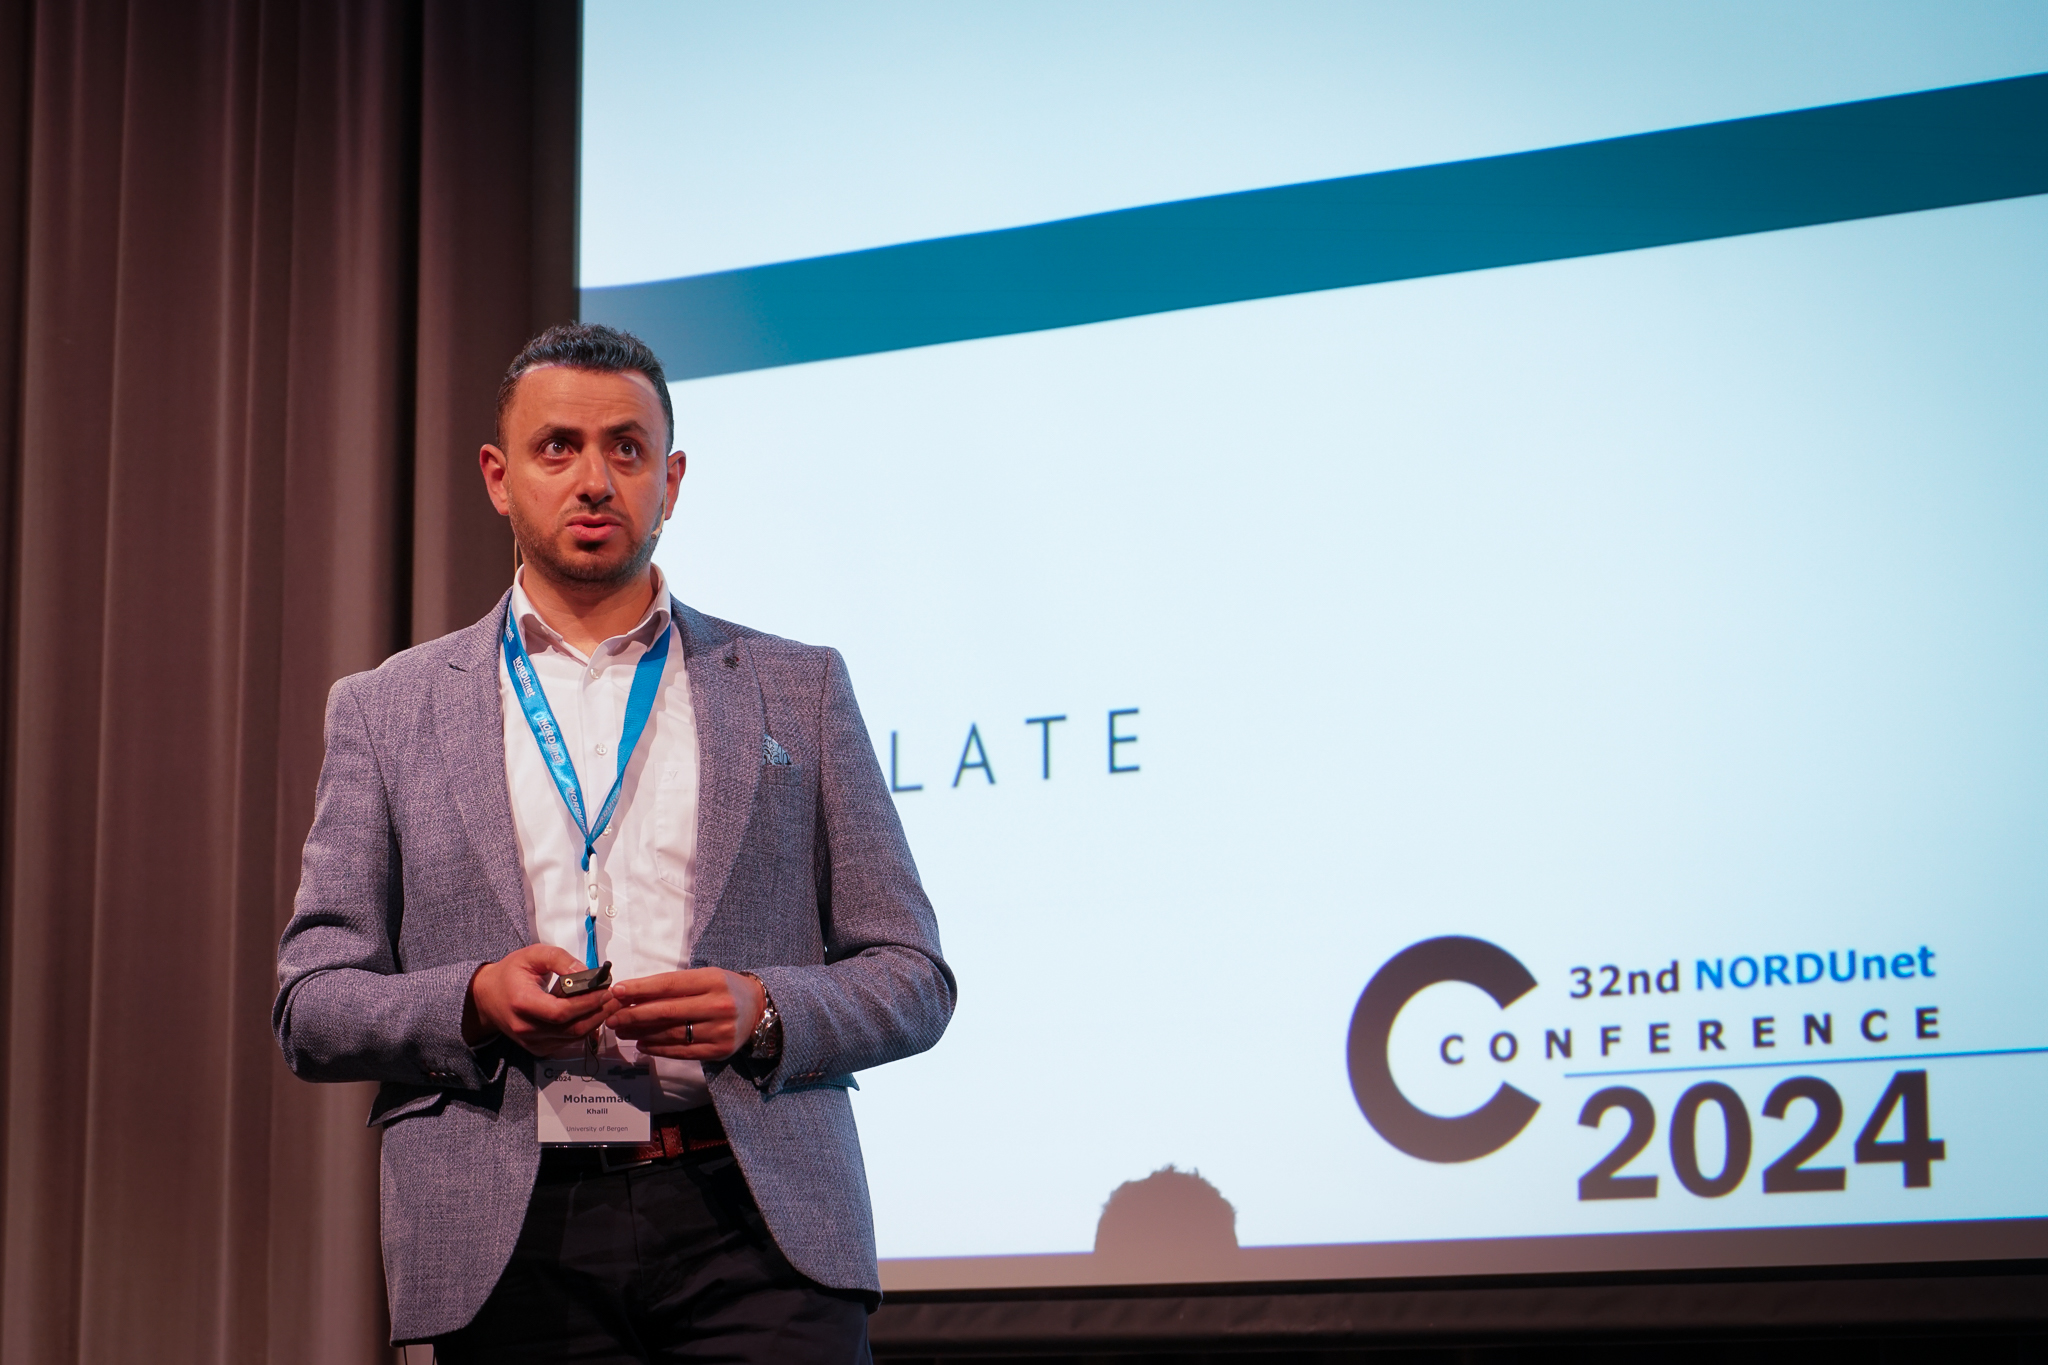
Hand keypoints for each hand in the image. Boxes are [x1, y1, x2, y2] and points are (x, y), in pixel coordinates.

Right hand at [463, 944, 617, 1051]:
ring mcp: (531, 1042)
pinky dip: (583, 1029)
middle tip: (616, 998)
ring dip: (595, 1021)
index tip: (606, 990)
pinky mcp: (537, 1048)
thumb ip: (560, 959)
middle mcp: (525, 1028)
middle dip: (598, 1013)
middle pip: (571, 1029)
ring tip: (609, 1004)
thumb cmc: (511, 973)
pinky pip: (566, 1043)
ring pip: (572, 1038)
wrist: (487, 997)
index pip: (561, 1011)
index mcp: (522, 1003)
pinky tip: (593, 1014)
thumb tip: (586, 972)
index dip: (587, 1003)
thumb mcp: (533, 954)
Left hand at [609, 968, 762, 1061]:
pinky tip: (642, 1044)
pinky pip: (681, 1051)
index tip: (617, 992)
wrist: (758, 1009)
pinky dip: (658, 1048)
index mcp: (712, 981)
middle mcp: (717, 1006)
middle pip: (666, 1011)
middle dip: (633, 1015)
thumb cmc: (724, 989)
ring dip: (641, 1033)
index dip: (640, 989)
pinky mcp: (718, 1050)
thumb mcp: (705, 977)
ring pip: (671, 1033)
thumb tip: (632, 996)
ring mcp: (719, 1031)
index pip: (669, 985)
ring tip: (622, 1031)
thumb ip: (673, 986)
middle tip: (612, 1018)